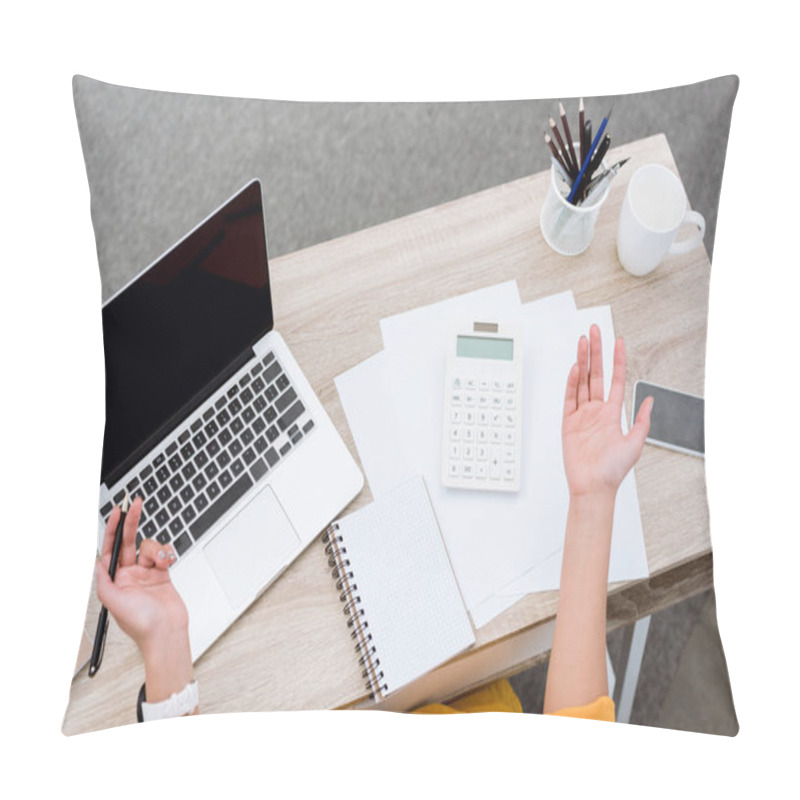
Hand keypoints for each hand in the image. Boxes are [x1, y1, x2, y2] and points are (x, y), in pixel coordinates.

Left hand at [95, 498, 193, 703]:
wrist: (167, 632)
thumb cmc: (141, 623)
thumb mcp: (114, 603)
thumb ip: (104, 581)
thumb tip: (96, 562)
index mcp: (115, 580)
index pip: (110, 549)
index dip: (112, 529)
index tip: (115, 512)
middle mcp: (129, 575)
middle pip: (129, 541)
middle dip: (131, 522)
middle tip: (135, 503)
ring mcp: (147, 573)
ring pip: (150, 547)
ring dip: (156, 550)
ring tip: (162, 562)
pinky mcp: (163, 574)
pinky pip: (164, 555)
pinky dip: (167, 555)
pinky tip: (169, 563)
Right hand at [561, 325, 652, 498]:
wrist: (593, 486)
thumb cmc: (613, 470)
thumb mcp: (635, 443)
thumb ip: (642, 420)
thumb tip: (650, 400)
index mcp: (612, 413)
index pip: (615, 379)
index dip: (617, 359)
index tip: (618, 341)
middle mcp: (596, 411)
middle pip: (595, 374)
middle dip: (595, 351)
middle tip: (594, 331)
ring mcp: (581, 415)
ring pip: (581, 381)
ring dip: (582, 361)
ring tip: (583, 342)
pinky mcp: (567, 422)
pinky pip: (569, 398)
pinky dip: (571, 382)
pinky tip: (575, 367)